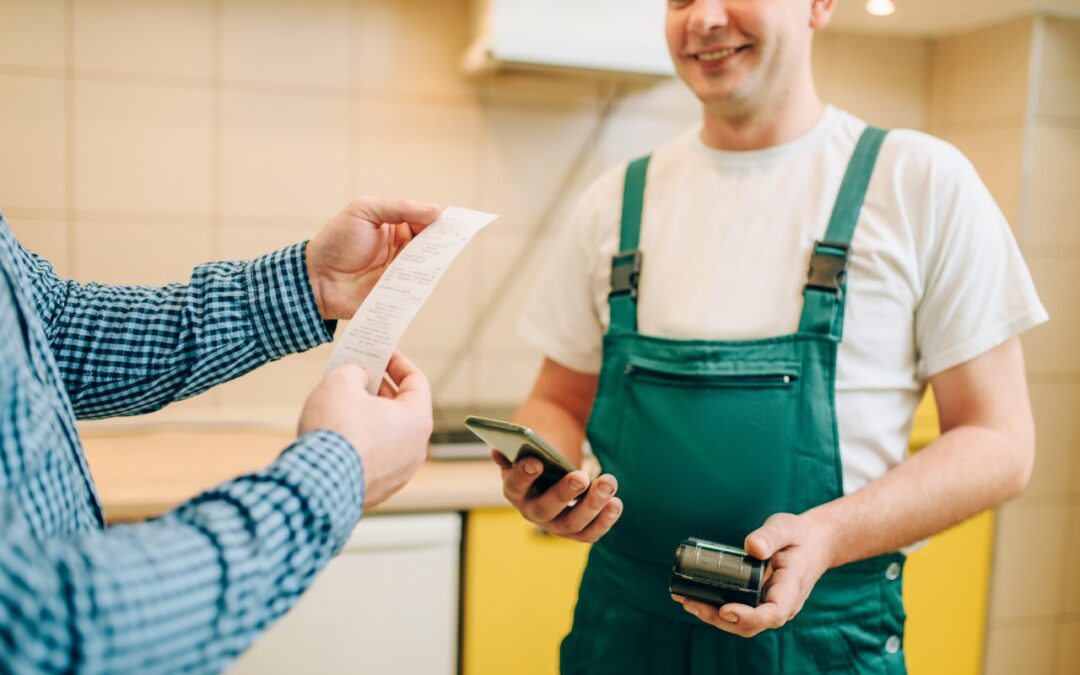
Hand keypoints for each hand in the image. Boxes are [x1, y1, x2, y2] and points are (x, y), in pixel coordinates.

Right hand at [298, 353, 432, 508]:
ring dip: (369, 416)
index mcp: (417, 420)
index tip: (383, 352)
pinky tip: (339, 433)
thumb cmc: (336, 432)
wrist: (318, 485)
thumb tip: (358, 378)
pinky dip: (362, 441)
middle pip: (402, 409)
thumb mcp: (341, 382)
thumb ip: (355, 371)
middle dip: (380, 388)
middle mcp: (415, 449)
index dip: (398, 362)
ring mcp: (399, 473)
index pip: (417, 381)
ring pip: (388, 435)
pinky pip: (374, 457)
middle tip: (359, 374)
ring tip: (344, 402)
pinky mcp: (378, 489)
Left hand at [306, 198, 442, 319]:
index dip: (440, 219)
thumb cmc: (336, 242)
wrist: (316, 279)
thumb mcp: (364, 210)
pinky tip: (428, 274)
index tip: (456, 220)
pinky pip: (418, 286)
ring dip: (435, 259)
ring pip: (428, 264)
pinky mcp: (399, 292)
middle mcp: (401, 248)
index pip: (424, 219)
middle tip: (454, 237)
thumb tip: (436, 211)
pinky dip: (424, 280)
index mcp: (395, 225)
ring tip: (440, 254)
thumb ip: (399, 207)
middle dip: (443, 240)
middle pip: (431, 242)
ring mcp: (401, 271)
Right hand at [494, 453, 621, 542]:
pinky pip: (589, 533)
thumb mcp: (528, 447)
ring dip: (592, 504)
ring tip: (609, 483)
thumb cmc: (540, 452)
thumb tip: (498, 452)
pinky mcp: (575, 531)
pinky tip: (616, 503)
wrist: (553, 466)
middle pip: (545, 508)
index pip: (515, 485)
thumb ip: (516, 447)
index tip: (536, 462)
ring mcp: (553, 524)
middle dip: (564, 493)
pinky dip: (604, 520)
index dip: (524, 475)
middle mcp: (531, 511)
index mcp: (514, 489)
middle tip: (581, 477)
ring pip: (571, 523)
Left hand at [672, 512, 836, 637]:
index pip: (773, 614)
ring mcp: (770, 605)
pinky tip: (696, 598)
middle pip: (751, 625)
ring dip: (713, 617)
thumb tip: (751, 547)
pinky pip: (739, 612)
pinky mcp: (759, 601)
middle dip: (719, 619)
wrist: (813, 543)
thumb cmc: (799, 535)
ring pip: (742, 623)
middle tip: (691, 602)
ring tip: (687, 601)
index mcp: (791, 588)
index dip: (748, 617)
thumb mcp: (786, 528)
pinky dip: (717, 609)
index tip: (726, 609)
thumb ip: (770, 536)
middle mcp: (781, 604)